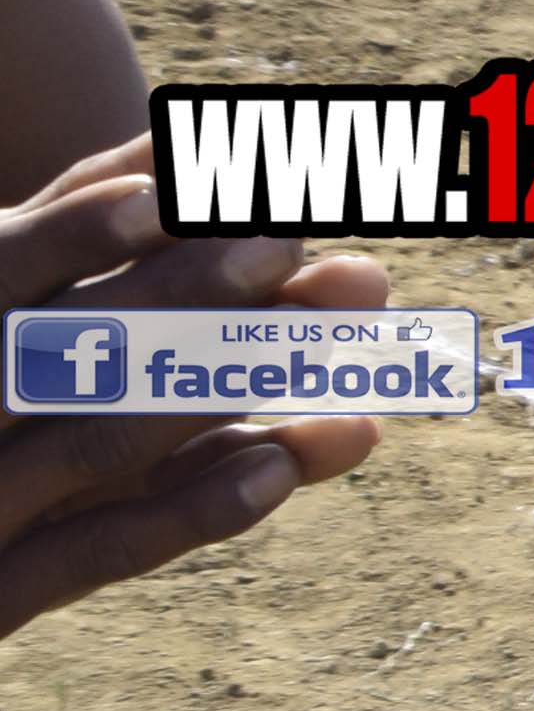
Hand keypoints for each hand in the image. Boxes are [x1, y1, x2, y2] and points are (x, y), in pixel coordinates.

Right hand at [0, 138, 389, 648]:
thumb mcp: (16, 319)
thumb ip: (85, 245)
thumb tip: (195, 159)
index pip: (4, 263)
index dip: (85, 222)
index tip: (195, 178)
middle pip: (62, 349)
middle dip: (179, 294)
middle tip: (288, 243)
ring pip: (93, 444)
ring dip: (212, 388)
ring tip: (324, 336)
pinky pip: (97, 552)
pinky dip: (190, 508)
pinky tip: (282, 467)